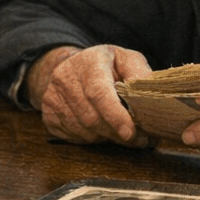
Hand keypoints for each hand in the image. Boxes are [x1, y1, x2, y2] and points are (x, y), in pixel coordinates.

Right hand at [26, 44, 152, 146]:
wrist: (72, 66)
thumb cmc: (106, 65)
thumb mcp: (126, 60)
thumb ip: (140, 74)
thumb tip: (151, 95)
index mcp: (88, 62)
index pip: (98, 92)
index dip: (115, 115)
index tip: (131, 133)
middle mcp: (65, 77)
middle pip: (91, 117)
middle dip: (117, 133)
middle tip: (138, 139)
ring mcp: (52, 97)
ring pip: (83, 130)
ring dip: (106, 138)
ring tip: (120, 132)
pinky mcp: (48, 114)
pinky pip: (73, 137)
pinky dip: (92, 139)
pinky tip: (101, 130)